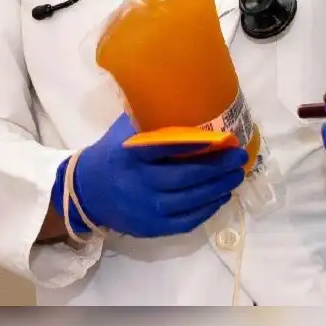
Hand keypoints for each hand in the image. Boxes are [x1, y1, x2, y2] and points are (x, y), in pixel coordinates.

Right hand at [50, 114, 246, 237]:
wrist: (86, 192)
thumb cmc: (113, 154)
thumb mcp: (125, 131)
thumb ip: (150, 119)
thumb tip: (188, 98)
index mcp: (131, 154)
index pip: (167, 148)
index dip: (198, 144)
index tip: (224, 137)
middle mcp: (139, 183)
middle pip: (186, 177)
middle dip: (218, 167)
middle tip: (239, 157)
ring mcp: (146, 208)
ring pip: (191, 200)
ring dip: (219, 188)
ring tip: (237, 175)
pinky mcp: (152, 227)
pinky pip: (187, 221)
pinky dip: (208, 209)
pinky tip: (221, 196)